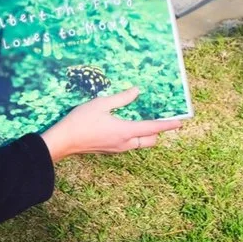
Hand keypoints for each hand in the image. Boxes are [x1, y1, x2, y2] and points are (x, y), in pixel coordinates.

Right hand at [39, 88, 187, 161]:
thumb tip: (136, 91)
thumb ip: (121, 98)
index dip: (168, 124)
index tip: (180, 122)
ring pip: (139, 144)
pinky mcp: (109, 150)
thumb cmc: (80, 121)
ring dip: (145, 135)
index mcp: (125, 131)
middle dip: (157, 132)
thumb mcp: (100, 104)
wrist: (62, 142)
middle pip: (150, 140)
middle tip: (160, 120)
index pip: (153, 128)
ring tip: (143, 122)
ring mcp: (116, 149)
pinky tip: (125, 127)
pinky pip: (128, 145)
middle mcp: (124, 143)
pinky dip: (133, 137)